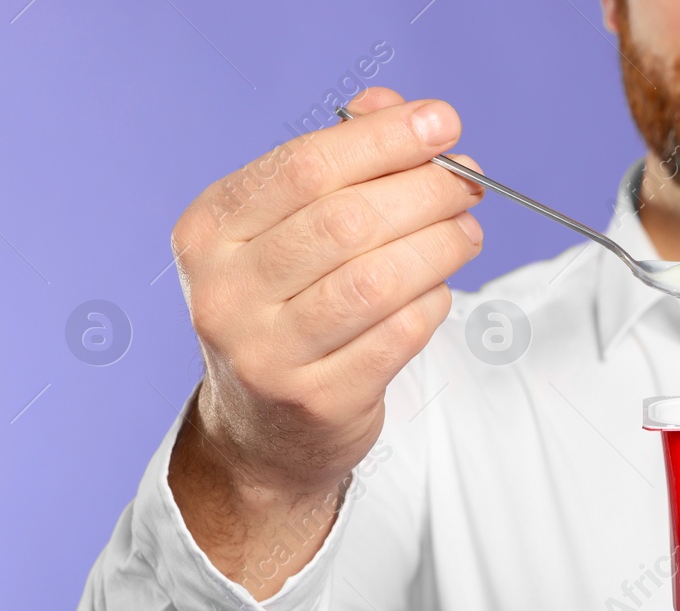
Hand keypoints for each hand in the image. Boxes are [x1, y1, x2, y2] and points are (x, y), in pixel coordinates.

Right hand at [166, 87, 483, 589]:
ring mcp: (265, 353)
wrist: (263, 432)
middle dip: (425, 191)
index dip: (384, 140)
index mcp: (209, 232)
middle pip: (346, 221)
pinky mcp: (317, 400)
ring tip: (468, 231)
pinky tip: (438, 291)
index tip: (443, 123)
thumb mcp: (288, 233)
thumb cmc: (287, 311)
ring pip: (376, 280)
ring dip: (440, 246)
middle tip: (470, 184)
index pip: (305, 167)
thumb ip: (340, 165)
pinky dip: (431, 303)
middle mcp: (225, 292)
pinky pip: (398, 335)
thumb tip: (401, 110)